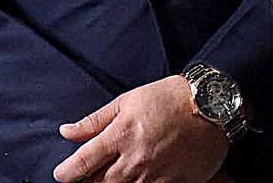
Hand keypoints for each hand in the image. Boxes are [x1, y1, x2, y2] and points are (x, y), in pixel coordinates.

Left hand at [54, 75, 228, 182]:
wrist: (212, 105)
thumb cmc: (168, 98)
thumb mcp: (127, 100)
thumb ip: (95, 120)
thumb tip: (65, 131)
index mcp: (121, 135)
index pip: (84, 162)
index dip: (67, 172)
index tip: (60, 174)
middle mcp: (136, 159)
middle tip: (85, 180)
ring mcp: (156, 175)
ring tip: (111, 179)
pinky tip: (137, 182)